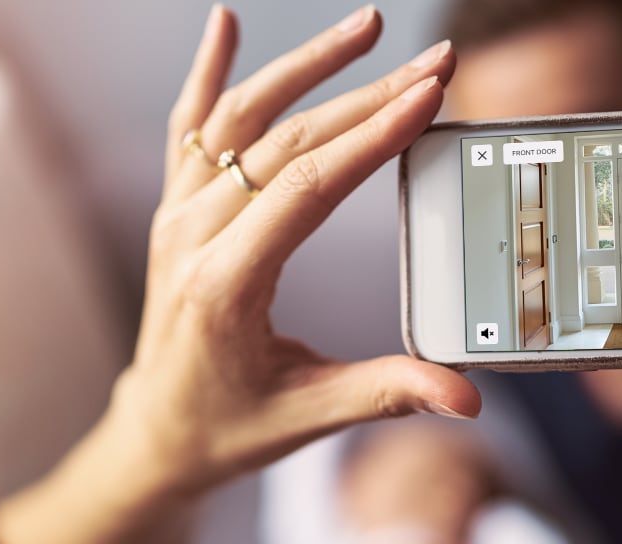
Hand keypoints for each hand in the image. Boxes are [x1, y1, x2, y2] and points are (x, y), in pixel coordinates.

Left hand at [0, 6, 479, 542]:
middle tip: (433, 63)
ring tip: (365, 25)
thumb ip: (388, 393)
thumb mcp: (310, 414)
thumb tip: (463, 395)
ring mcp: (179, 216)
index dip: (372, 136)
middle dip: (368, 96)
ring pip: (241, 118)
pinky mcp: (177, 209)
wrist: (158, 431)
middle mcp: (194, 236)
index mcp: (226, 283)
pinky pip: (191, 128)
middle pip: (287, 141)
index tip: (425, 96)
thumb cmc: (228, 426)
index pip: (308, 186)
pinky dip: (209, 72)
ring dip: (306, 66)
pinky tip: (225, 23)